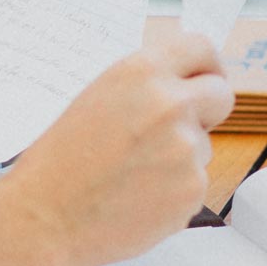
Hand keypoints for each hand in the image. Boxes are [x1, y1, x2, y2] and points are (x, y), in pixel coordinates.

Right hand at [10, 35, 234, 265]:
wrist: (45, 217)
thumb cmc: (60, 161)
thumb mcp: (97, 98)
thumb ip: (144, 86)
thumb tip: (183, 84)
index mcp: (142, 72)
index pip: (202, 49)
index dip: (208, 66)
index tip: (207, 79)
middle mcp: (170, 103)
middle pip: (221, 95)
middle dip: (206, 110)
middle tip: (180, 128)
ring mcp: (186, 148)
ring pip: (204, 146)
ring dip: (181, 157)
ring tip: (133, 174)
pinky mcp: (193, 189)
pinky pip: (196, 182)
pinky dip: (174, 191)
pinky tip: (138, 197)